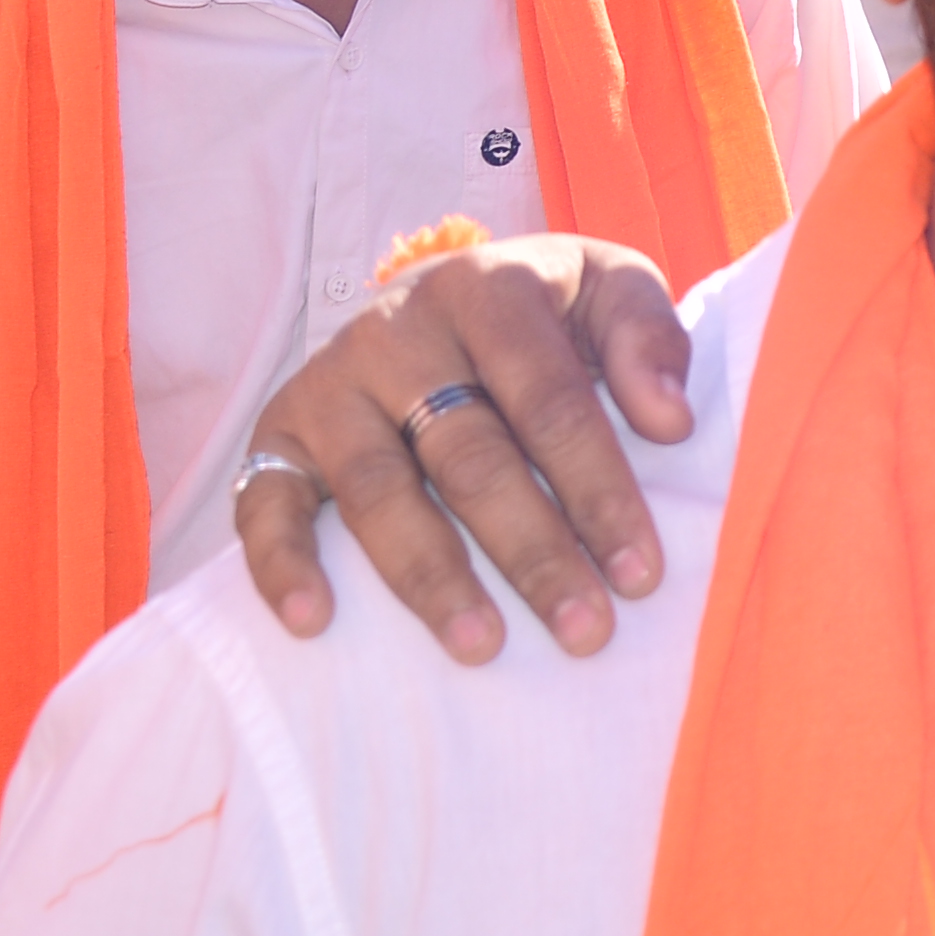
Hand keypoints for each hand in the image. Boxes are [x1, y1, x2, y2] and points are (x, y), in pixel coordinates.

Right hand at [233, 235, 693, 661]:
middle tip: (585, 630)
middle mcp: (399, 332)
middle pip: (472, 458)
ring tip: (482, 647)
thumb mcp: (606, 288)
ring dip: (431, 579)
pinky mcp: (276, 434)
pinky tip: (315, 623)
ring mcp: (330, 385)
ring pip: (380, 493)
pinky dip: (281, 565)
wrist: (437, 295)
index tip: (642, 573)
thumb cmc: (542, 312)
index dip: (599, 488)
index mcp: (489, 288)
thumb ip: (647, 336)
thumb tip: (672, 419)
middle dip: (534, 553)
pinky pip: (263, 503)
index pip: (551, 401)